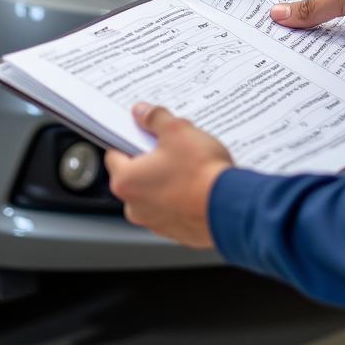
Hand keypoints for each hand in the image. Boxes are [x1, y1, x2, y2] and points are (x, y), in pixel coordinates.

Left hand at [104, 103, 232, 247]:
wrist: (229, 206)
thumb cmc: (200, 172)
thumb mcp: (177, 131)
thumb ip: (155, 118)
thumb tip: (142, 112)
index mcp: (126, 181)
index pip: (114, 154)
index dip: (129, 139)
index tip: (143, 132)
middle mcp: (134, 207)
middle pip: (135, 174)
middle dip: (152, 159)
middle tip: (173, 146)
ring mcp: (155, 222)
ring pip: (154, 193)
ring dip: (167, 179)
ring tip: (190, 166)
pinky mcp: (176, 231)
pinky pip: (172, 208)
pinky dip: (181, 197)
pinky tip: (198, 185)